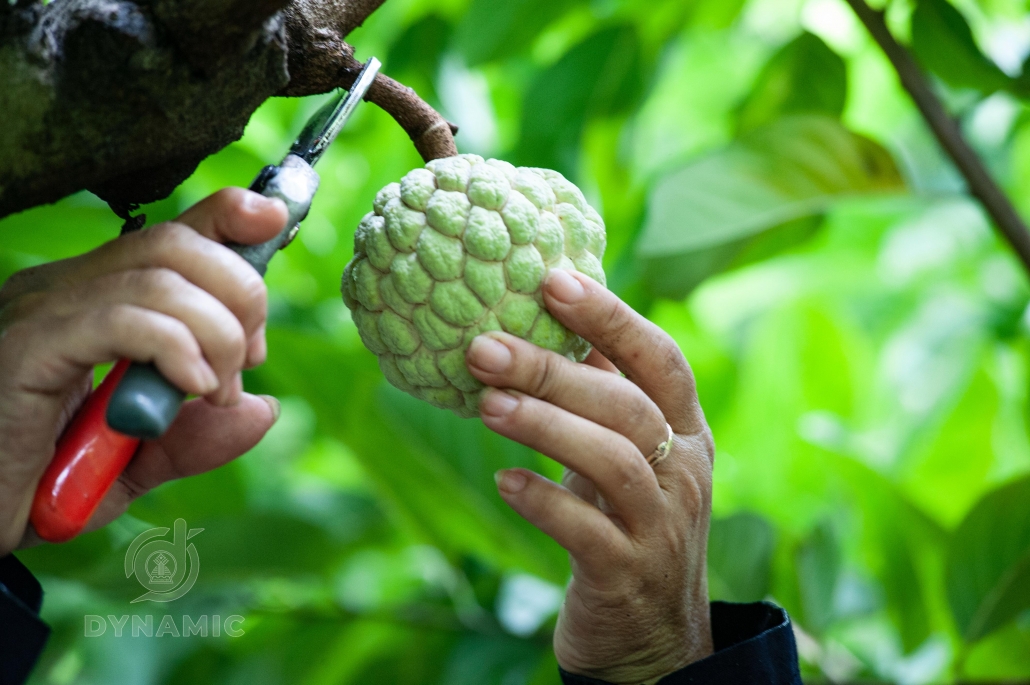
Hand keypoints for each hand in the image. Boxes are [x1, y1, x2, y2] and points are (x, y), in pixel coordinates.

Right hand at [0, 189, 286, 554]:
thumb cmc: (50, 486)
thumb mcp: (144, 459)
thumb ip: (201, 435)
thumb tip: (264, 408)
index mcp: (96, 300)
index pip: (170, 234)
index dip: (227, 216)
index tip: (273, 223)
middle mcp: (65, 292)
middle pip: (175, 244)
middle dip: (239, 293)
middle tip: (247, 360)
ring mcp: (43, 314)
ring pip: (158, 278)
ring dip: (217, 332)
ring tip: (217, 390)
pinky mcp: (29, 348)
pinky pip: (122, 319)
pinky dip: (176, 346)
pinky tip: (192, 384)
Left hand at [466, 270, 714, 684]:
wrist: (653, 635)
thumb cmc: (626, 520)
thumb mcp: (626, 453)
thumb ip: (601, 392)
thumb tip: (546, 313)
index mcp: (687, 430)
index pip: (660, 359)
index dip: (611, 316)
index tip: (552, 279)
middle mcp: (685, 472)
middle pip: (627, 406)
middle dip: (553, 369)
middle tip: (483, 346)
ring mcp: (661, 526)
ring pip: (613, 461)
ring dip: (544, 426)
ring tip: (485, 404)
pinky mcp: (628, 574)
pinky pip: (586, 531)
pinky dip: (542, 501)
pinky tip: (504, 481)